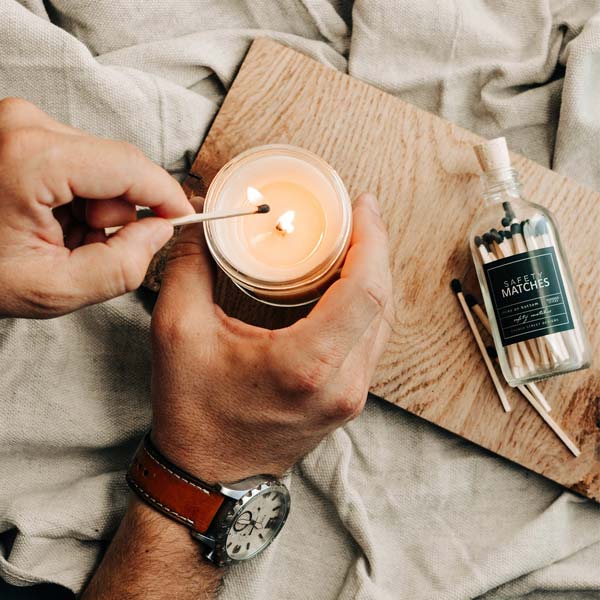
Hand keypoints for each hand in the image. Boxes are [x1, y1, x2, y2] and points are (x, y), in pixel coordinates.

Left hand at [0, 97, 192, 317]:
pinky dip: (78, 196)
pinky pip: (81, 162)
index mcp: (32, 158)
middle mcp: (26, 123)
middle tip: (84, 245)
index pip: (130, 167)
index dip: (167, 196)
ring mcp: (20, 121)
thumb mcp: (55, 289)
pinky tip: (50, 217)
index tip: (184, 219)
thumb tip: (160, 231)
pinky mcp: (21, 128)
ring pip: (103, 165)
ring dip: (96, 206)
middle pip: (118, 165)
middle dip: (117, 212)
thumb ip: (123, 266)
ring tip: (60, 234)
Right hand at [150, 193, 392, 482]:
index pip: (366, 291)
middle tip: (357, 216)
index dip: (373, 240)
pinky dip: (367, 305)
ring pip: (383, 322)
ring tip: (354, 242)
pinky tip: (348, 283)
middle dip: (376, 250)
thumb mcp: (177, 332)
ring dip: (375, 276)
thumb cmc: (194, 412)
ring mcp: (350, 396)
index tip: (364, 207)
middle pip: (382, 301)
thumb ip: (190, 267)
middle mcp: (342, 384)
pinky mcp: (347, 400)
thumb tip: (202, 222)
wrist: (208, 475)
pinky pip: (371, 341)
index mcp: (306, 365)